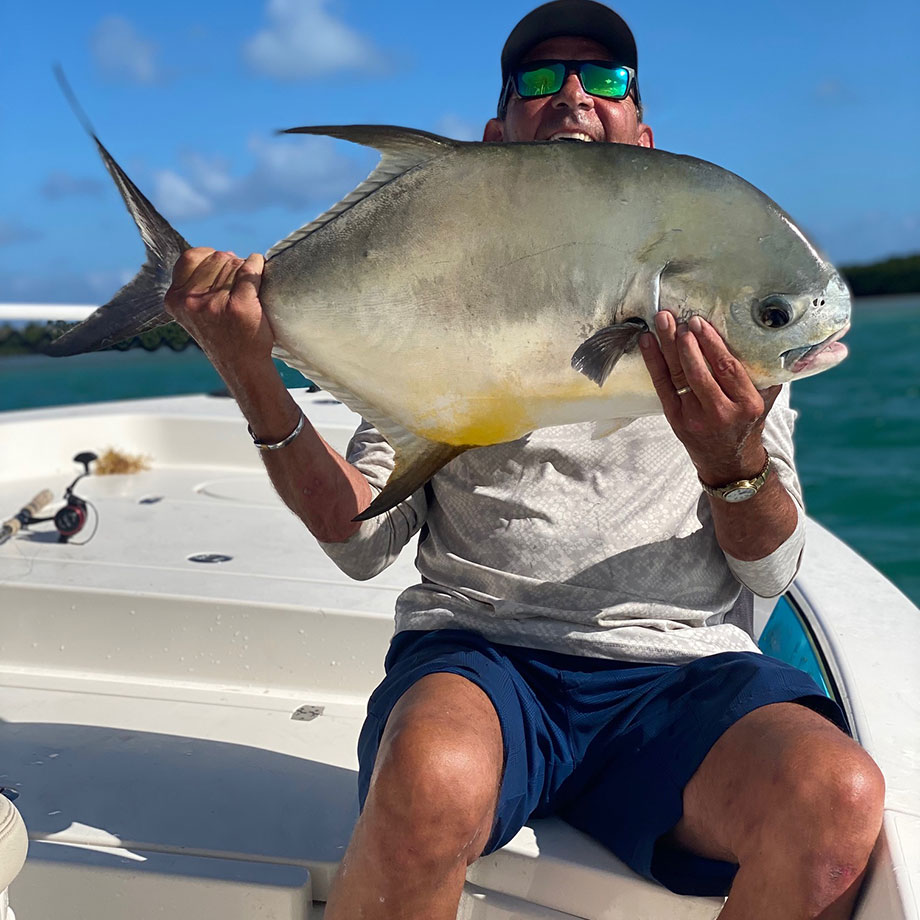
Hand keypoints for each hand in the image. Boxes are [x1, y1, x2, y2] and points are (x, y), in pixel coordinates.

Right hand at [165, 248, 272, 375]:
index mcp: (175, 298)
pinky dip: (258, 265)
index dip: (210, 259)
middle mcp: (191, 301)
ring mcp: (215, 304)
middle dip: (231, 265)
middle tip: (239, 285)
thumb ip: (196, 283)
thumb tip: (224, 254)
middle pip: (217, 258)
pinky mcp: (239, 305)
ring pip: (234, 263)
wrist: (242, 364)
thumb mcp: (194, 310)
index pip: (191, 257)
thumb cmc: (223, 333)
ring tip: (247, 290)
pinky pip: (250, 269)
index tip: (221, 271)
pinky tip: (260, 270)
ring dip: (245, 269)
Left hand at [639, 312, 780, 483]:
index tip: (699, 323)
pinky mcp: (675, 420)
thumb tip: (765, 334)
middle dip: (685, 343)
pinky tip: (647, 343)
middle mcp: (721, 413)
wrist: (729, 462)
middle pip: (699, 372)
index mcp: (747, 405)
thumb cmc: (747, 423)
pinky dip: (653, 363)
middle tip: (676, 318)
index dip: (711, 344)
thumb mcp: (764, 401)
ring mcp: (695, 418)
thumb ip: (764, 373)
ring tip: (661, 322)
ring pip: (678, 377)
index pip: (727, 369)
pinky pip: (662, 387)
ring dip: (666, 347)